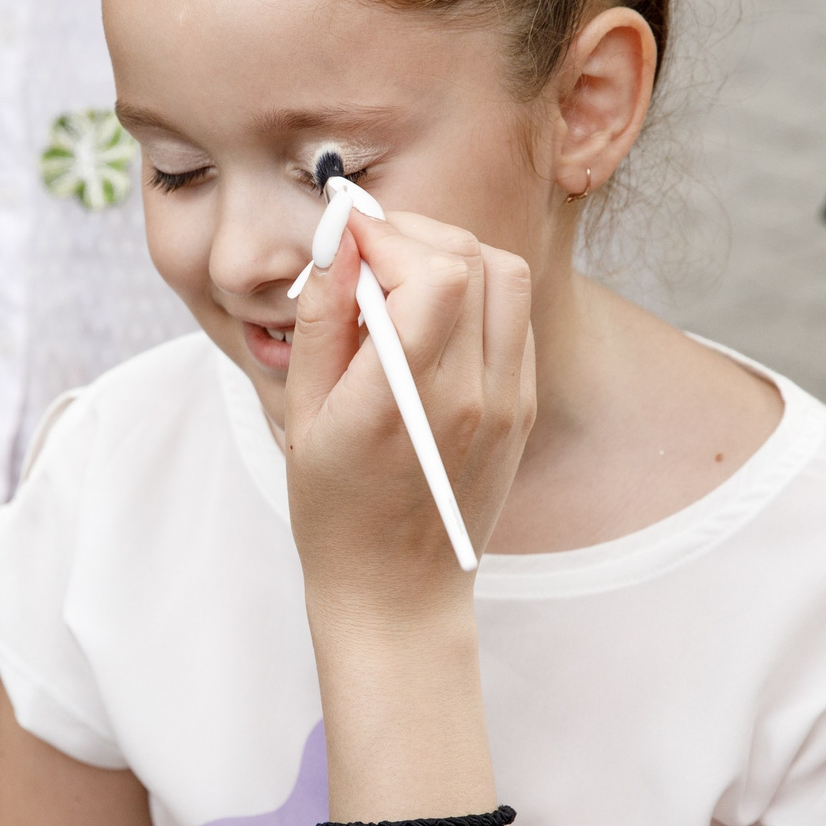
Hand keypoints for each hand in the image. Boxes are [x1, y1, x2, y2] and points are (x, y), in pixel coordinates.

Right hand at [282, 209, 534, 621]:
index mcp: (404, 400)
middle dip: (415, 235)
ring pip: (505, 277)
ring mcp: (507, 402)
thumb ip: (322, 319)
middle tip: (367, 251)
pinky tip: (430, 318)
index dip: (388, 235)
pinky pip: (513, 318)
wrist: (395, 590)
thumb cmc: (334, 509)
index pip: (432, 272)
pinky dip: (475, 295)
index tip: (347, 236)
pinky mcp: (523, 407)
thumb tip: (338, 240)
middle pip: (472, 259)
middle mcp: (470, 396)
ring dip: (452, 256)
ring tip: (401, 277)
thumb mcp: (302, 412)